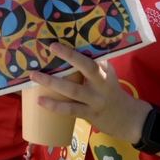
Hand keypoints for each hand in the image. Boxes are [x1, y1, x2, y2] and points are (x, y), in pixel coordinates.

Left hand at [29, 42, 149, 143]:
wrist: (126, 117)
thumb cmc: (110, 89)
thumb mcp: (107, 74)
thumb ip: (94, 62)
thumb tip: (73, 43)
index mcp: (105, 71)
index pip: (93, 57)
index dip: (78, 49)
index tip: (60, 41)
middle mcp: (102, 84)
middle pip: (87, 68)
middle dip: (70, 57)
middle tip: (51, 47)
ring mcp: (94, 100)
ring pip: (73, 91)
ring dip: (52, 83)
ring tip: (34, 76)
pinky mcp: (88, 114)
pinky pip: (69, 110)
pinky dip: (54, 106)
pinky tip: (39, 100)